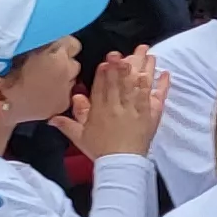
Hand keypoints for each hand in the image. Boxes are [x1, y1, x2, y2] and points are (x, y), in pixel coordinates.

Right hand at [51, 51, 166, 159]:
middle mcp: (118, 107)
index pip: (101, 88)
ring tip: (147, 54)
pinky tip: (164, 73)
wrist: (121, 164)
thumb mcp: (80, 137)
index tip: (108, 60)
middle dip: (122, 66)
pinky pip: (156, 97)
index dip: (105, 73)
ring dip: (144, 68)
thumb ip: (67, 124)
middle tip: (124, 52)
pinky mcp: (151, 115)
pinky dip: (160, 85)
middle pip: (120, 83)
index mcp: (100, 110)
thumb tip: (52, 117)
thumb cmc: (100, 150)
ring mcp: (136, 110)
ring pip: (139, 85)